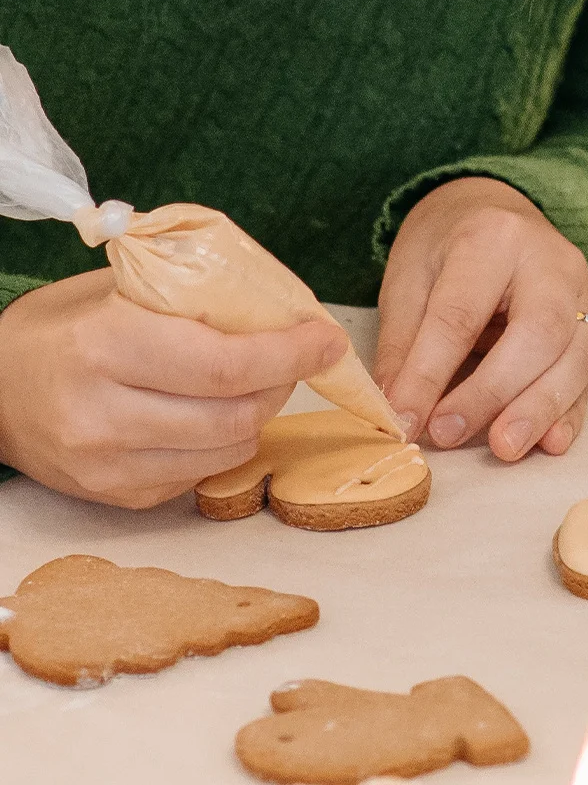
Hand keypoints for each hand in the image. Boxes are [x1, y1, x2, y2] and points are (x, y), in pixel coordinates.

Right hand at [0, 269, 346, 509]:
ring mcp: (107, 464)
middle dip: (282, 385)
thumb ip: (194, 296)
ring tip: (257, 385)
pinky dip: (225, 445)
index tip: (325, 339)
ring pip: (227, 451)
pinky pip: (200, 475)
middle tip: (294, 359)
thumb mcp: (121, 289)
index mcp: (107, 346)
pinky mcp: (115, 495)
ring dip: (260, 416)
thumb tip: (282, 305)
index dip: (288, 354)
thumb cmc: (66, 327)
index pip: (224, 365)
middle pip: (235, 414)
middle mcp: (102, 413)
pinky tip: (214, 416)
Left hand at [374, 177, 587, 460]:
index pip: (461, 314)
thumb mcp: (409, 280)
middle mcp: (549, 262)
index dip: (430, 373)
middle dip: (494, 392)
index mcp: (491, 238)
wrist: (495, 211)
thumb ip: (405, 344)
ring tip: (504, 449)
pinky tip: (550, 443)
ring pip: (575, 357)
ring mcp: (581, 292)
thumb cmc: (447, 247)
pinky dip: (570, 413)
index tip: (404, 421)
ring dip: (540, 409)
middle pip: (536, 333)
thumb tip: (397, 412)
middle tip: (450, 435)